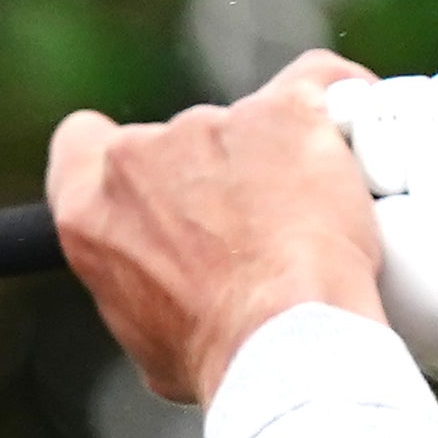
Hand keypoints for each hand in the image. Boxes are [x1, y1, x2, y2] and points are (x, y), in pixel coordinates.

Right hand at [47, 52, 387, 406]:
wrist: (282, 340)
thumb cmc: (218, 353)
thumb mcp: (149, 337)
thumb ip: (145, 286)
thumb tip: (171, 292)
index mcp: (90, 210)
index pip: (81, 145)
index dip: (120, 159)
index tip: (157, 181)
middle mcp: (141, 156)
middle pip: (177, 142)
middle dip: (215, 176)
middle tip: (253, 231)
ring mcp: (214, 125)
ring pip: (250, 124)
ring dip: (277, 159)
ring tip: (313, 222)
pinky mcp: (286, 110)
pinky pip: (322, 84)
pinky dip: (340, 108)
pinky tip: (355, 144)